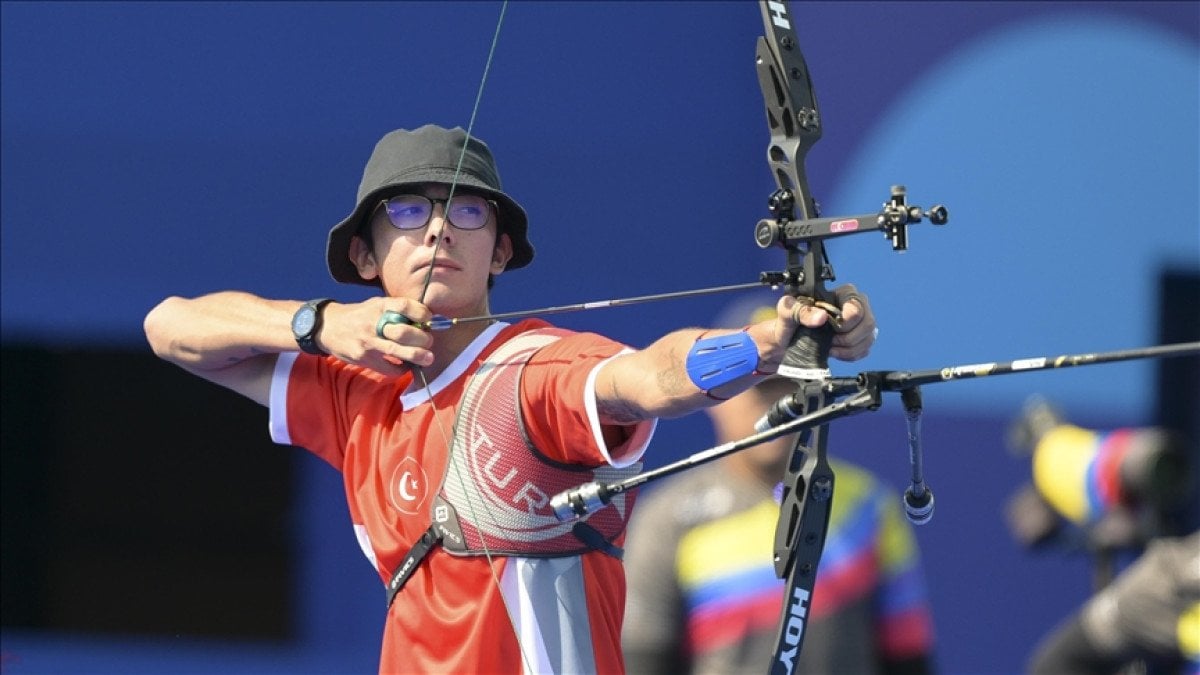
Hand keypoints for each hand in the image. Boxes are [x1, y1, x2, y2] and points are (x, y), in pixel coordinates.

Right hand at [319, 297, 434, 375]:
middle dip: (423, 339)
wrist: (328, 327)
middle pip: (404, 332)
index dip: (421, 313)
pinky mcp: (363, 358)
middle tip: (429, 342)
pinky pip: (388, 368)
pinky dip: (401, 369)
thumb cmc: (358, 315)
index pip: (404, 306)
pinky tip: (406, 366)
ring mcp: (368, 342)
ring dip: (417, 356)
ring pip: (397, 351)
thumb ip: (395, 311)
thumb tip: (423, 322)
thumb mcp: (375, 305)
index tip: (429, 319)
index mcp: (379, 306)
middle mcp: (373, 323)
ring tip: (428, 358)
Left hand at [776, 283, 876, 361]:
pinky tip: (835, 352)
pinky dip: (850, 355)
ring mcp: (860, 322)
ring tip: (830, 347)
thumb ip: (801, 310)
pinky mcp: (859, 338)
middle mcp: (856, 305)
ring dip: (848, 349)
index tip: (831, 329)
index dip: (845, 323)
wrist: (785, 341)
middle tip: (830, 341)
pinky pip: (864, 350)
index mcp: (842, 293)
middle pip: (868, 324)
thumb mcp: (788, 313)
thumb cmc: (787, 322)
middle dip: (848, 338)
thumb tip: (821, 316)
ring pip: (869, 338)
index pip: (857, 308)